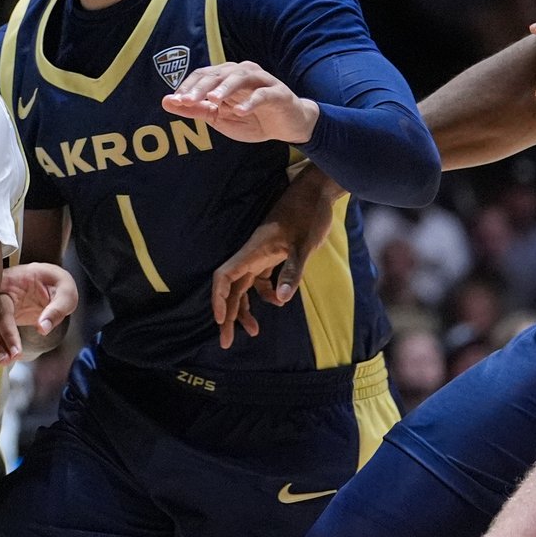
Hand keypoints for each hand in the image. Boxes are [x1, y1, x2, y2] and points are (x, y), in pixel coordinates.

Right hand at [0, 263, 77, 364]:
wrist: (50, 280)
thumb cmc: (56, 281)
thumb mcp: (65, 290)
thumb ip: (56, 309)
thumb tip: (42, 328)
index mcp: (9, 281)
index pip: (2, 306)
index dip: (7, 329)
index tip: (16, 349)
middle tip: (9, 359)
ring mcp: (0, 304)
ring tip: (6, 362)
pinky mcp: (3, 315)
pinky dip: (2, 344)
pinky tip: (7, 357)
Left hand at [162, 61, 319, 143]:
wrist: (286, 126)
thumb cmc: (250, 118)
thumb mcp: (218, 117)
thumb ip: (194, 109)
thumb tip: (166, 101)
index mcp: (226, 76)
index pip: (203, 75)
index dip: (188, 86)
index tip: (176, 101)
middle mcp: (243, 73)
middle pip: (218, 74)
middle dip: (200, 87)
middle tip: (187, 100)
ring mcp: (262, 81)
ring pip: (240, 78)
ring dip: (225, 88)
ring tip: (212, 100)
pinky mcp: (278, 93)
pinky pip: (263, 94)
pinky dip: (251, 101)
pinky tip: (240, 111)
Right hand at [211, 164, 340, 348]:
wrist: (316, 193)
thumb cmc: (308, 215)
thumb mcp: (303, 245)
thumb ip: (291, 272)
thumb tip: (281, 299)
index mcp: (252, 252)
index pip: (225, 277)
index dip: (219, 299)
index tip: (220, 321)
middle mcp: (251, 255)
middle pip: (231, 288)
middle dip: (228, 316)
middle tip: (227, 343)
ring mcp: (261, 255)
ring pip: (244, 286)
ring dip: (245, 308)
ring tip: (253, 332)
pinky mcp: (271, 255)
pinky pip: (259, 280)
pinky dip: (265, 294)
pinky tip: (279, 302)